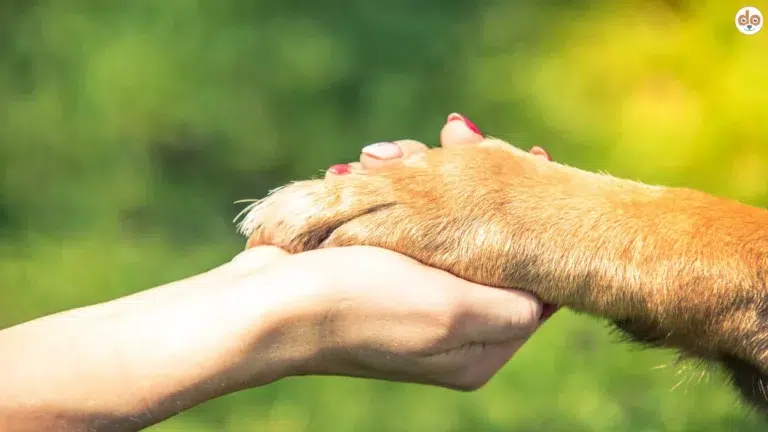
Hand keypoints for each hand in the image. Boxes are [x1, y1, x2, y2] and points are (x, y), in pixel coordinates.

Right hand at [235, 113, 554, 390]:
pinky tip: (364, 166)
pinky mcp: (378, 275)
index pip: (533, 285)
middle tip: (454, 134)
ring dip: (423, 179)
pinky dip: (391, 191)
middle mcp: (450, 328)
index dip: (538, 225)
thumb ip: (514, 305)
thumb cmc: (360, 303)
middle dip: (471, 187)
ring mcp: (413, 300)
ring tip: (384, 153)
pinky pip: (405, 226)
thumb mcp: (452, 310)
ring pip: (444, 226)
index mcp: (478, 349)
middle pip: (488, 246)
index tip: (535, 163)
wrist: (267, 303)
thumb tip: (545, 293)